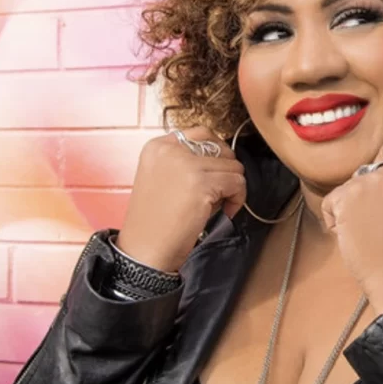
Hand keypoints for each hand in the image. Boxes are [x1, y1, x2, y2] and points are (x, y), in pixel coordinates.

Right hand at [116, 127, 245, 272]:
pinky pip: (238, 182)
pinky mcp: (202, 184)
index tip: (215, 175)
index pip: (202, 133)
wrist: (144, 250)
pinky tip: (224, 212)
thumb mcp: (162, 177)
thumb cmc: (155, 221)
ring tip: (217, 206)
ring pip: (234, 166)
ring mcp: (187, 165)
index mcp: (158, 146)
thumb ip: (187, 162)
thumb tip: (224, 158)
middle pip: (222, 148)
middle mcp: (171, 149)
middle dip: (226, 171)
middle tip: (218, 193)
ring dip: (232, 188)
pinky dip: (237, 199)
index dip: (217, 154)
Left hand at [320, 142, 382, 312]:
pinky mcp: (348, 197)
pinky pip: (330, 204)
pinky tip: (355, 238)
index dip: (381, 170)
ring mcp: (370, 183)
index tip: (381, 191)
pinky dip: (335, 222)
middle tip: (378, 225)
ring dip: (350, 211)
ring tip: (369, 236)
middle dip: (365, 196)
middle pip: (365, 173)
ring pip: (347, 190)